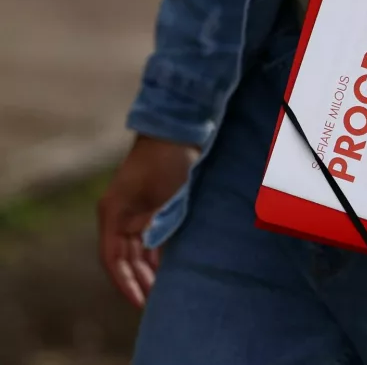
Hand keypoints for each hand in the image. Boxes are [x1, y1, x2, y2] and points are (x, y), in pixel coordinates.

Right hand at [97, 135, 197, 307]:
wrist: (178, 135)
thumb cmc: (168, 161)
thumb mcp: (163, 194)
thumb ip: (155, 221)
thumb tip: (148, 246)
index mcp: (113, 214)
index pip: (114, 259)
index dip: (125, 283)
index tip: (139, 303)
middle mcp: (119, 216)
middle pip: (124, 259)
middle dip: (138, 282)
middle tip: (153, 305)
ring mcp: (133, 213)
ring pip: (135, 251)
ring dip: (146, 271)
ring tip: (160, 293)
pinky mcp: (149, 209)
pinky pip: (146, 240)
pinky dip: (154, 256)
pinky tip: (165, 270)